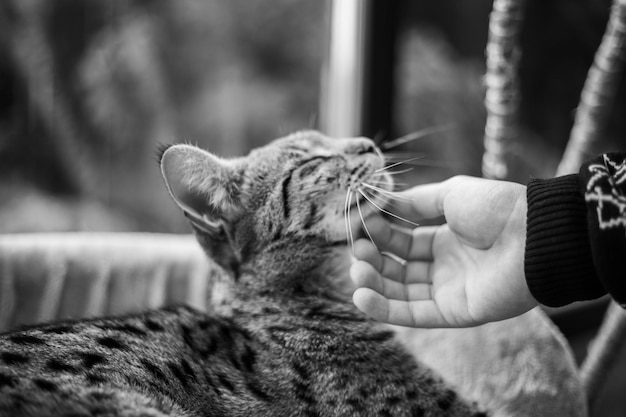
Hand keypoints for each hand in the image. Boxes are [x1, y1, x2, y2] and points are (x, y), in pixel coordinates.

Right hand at [350, 175, 537, 327]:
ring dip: (373, 283)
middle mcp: (442, 266)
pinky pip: (413, 314)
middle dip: (372, 259)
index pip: (400, 240)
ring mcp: (447, 290)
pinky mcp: (453, 312)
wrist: (534, 235)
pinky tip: (361, 296)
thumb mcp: (451, 194)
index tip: (357, 222)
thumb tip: (380, 203)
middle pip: (396, 267)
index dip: (378, 233)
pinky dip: (385, 309)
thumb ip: (414, 202)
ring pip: (399, 292)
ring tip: (356, 271)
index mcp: (443, 238)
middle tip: (358, 250)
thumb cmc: (496, 209)